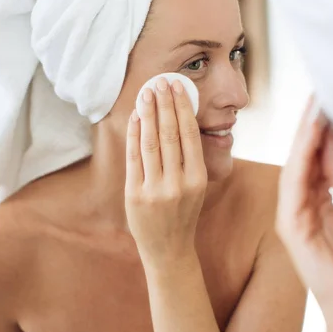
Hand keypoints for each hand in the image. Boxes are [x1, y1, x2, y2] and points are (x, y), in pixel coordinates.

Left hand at [125, 77, 206, 266]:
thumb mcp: (197, 188)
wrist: (169, 249)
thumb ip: (191, 159)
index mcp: (198, 179)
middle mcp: (178, 183)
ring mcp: (155, 190)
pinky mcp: (135, 195)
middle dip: (164, 104)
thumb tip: (181, 120)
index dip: (183, 108)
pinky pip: (134, 158)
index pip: (190, 135)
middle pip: (170, 134)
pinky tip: (135, 118)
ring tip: (146, 93)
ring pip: (151, 143)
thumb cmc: (183, 214)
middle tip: (160, 82)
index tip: (177, 87)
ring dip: (148, 114)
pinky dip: (134, 135)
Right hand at [277, 98, 332, 322]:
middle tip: (317, 93)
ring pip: (296, 166)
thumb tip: (331, 143)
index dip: (322, 129)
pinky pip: (293, 184)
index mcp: (318, 201)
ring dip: (304, 136)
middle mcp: (302, 205)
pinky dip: (301, 157)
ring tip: (314, 106)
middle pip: (304, 158)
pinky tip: (309, 135)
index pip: (318, 158)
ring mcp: (293, 215)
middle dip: (311, 125)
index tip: (326, 100)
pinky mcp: (290, 226)